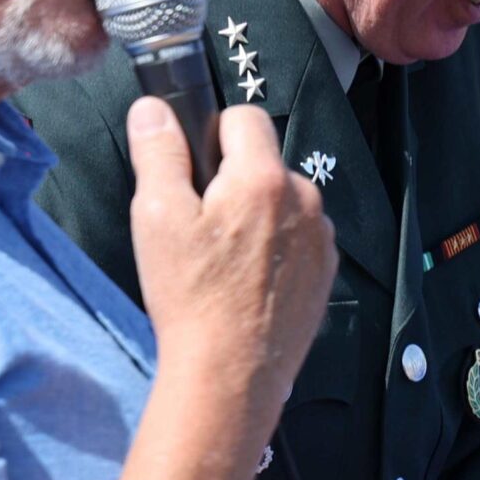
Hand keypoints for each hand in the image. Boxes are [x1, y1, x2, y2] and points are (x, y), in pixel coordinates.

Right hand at [126, 96, 333, 453]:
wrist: (232, 370)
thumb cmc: (191, 295)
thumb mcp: (157, 214)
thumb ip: (158, 152)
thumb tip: (155, 108)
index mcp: (264, 177)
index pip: (244, 117)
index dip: (212, 133)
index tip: (193, 169)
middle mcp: (305, 200)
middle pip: (265, 162)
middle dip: (234, 178)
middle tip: (201, 223)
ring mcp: (320, 238)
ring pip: (283, 201)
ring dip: (258, 214)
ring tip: (224, 259)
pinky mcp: (325, 271)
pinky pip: (298, 238)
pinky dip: (276, 247)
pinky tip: (247, 280)